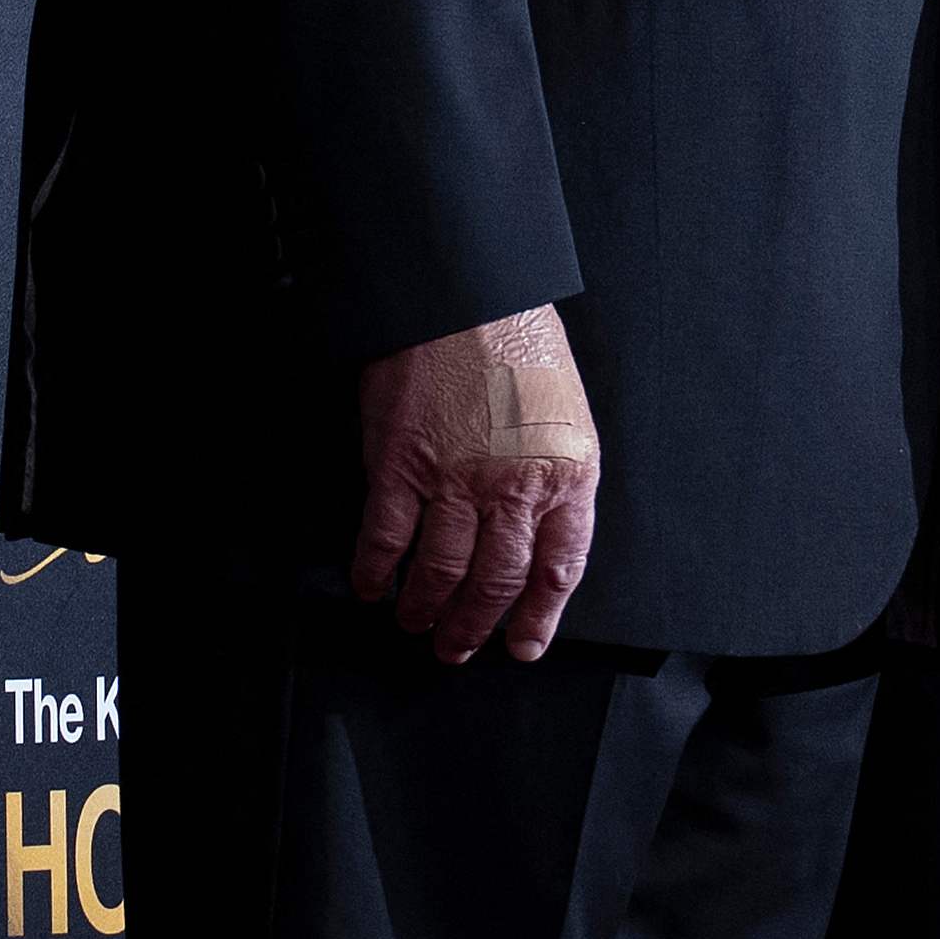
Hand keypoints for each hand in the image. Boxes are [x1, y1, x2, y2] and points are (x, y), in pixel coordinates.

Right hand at [351, 304, 599, 663]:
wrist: (463, 292)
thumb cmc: (516, 340)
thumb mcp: (567, 413)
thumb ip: (556, 476)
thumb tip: (537, 534)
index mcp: (566, 473)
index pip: (558, 569)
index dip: (537, 618)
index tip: (523, 644)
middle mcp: (515, 485)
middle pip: (497, 582)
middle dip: (476, 627)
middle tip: (459, 646)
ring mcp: (456, 479)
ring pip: (442, 573)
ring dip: (426, 609)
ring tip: (416, 622)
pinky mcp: (401, 464)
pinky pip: (386, 538)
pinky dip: (376, 571)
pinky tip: (372, 585)